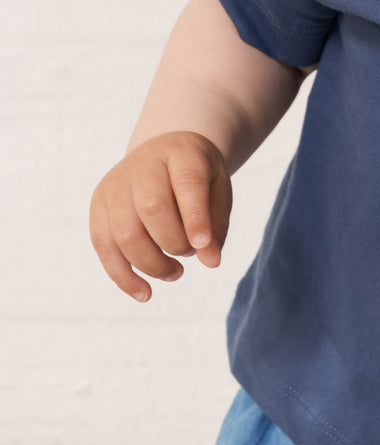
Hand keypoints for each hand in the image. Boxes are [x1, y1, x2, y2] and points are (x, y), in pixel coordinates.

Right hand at [90, 131, 231, 301]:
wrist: (164, 154)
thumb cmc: (197, 177)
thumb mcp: (217, 190)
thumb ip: (215, 223)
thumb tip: (210, 262)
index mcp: (180, 152)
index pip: (186, 183)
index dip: (195, 217)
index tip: (203, 247)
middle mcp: (142, 165)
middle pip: (152, 209)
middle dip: (175, 243)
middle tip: (191, 254)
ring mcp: (115, 185)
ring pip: (125, 233)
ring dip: (152, 264)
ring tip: (175, 273)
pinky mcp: (98, 206)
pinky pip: (103, 247)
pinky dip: (123, 276)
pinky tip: (145, 293)